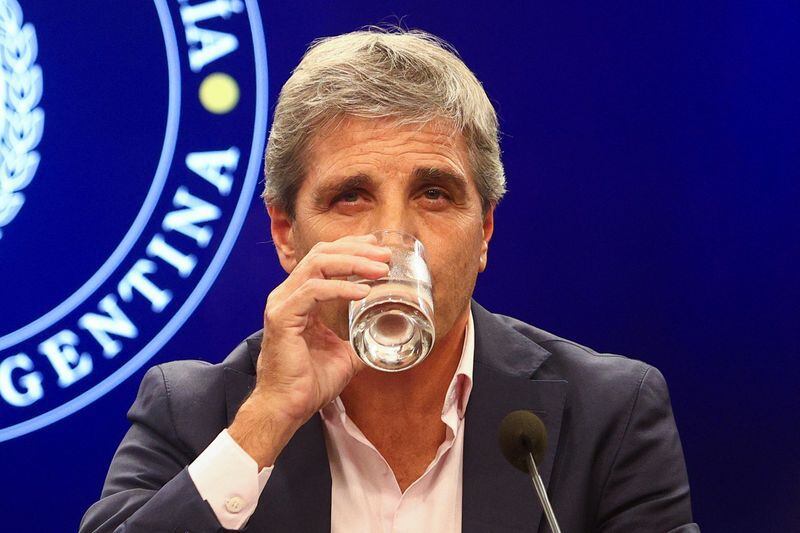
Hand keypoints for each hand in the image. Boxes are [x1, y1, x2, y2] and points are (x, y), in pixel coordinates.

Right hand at [229, 234, 389, 467]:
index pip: (323, 259)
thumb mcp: (344, 354)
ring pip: (316, 265)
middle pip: (321, 254)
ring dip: (352, 263)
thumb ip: (359, 340)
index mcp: (299, 299)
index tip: (377, 248)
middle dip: (356, 250)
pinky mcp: (282, 318)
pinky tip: (362, 292)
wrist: (288, 407)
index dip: (351, 249)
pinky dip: (340, 288)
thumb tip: (385, 338)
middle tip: (385, 255)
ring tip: (380, 270)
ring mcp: (282, 304)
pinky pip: (313, 291)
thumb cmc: (309, 382)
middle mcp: (287, 295)